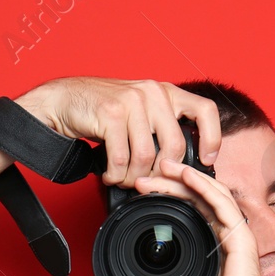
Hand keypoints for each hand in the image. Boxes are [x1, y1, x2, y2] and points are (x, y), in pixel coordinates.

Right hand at [15, 77, 221, 187]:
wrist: (62, 101)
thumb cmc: (101, 112)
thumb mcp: (139, 114)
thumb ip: (160, 129)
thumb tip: (181, 164)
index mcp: (165, 92)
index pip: (205, 110)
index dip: (212, 138)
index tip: (206, 161)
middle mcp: (153, 92)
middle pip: (174, 146)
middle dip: (160, 173)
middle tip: (146, 183)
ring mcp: (133, 101)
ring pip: (146, 156)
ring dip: (133, 178)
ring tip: (122, 179)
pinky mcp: (112, 114)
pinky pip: (121, 159)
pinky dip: (115, 175)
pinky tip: (109, 175)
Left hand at [135, 157, 274, 275]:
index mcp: (213, 248)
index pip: (191, 212)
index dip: (169, 198)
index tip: (144, 193)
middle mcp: (225, 238)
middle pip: (197, 198)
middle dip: (171, 183)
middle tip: (146, 176)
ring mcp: (235, 236)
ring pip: (209, 194)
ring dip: (185, 177)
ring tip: (163, 166)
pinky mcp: (241, 239)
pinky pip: (223, 204)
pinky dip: (204, 186)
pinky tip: (187, 176)